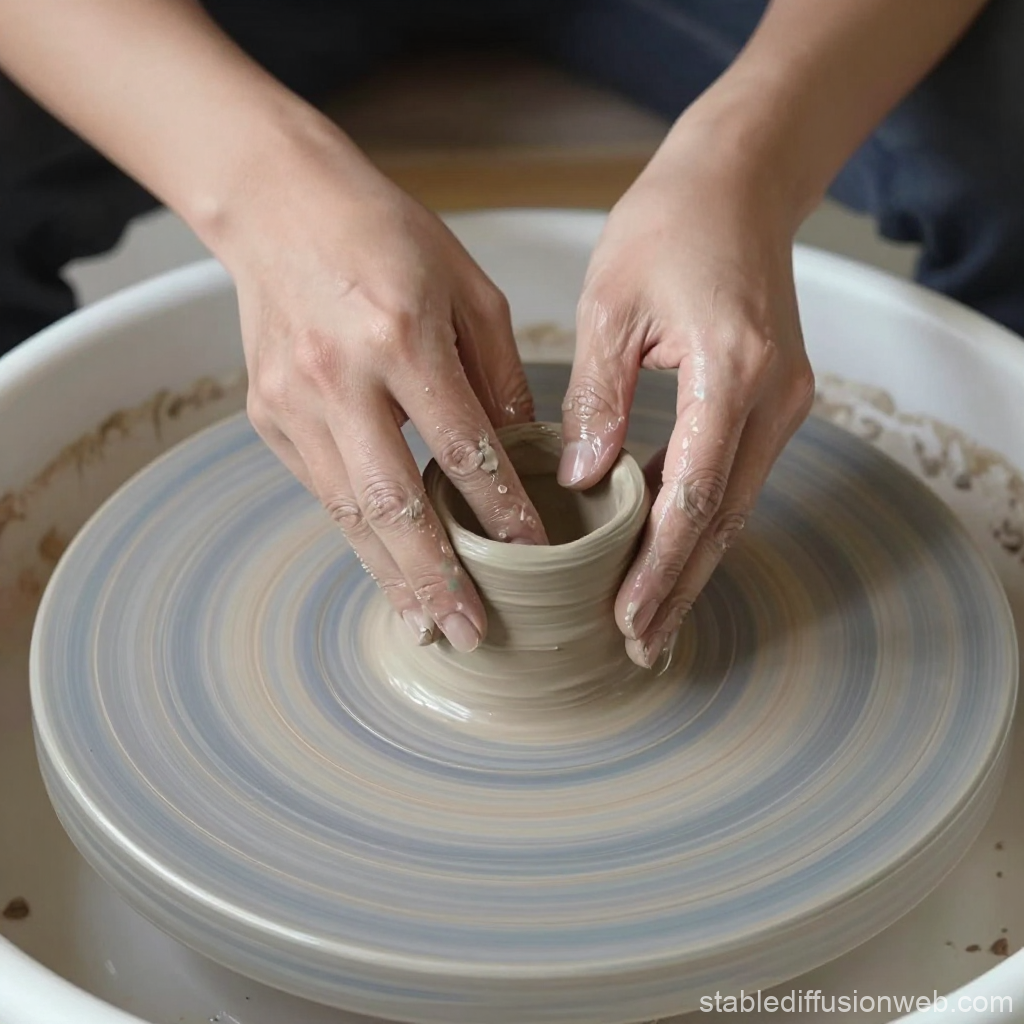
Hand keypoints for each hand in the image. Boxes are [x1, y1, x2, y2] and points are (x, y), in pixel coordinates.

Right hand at [224, 133, 547, 653]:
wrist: (279, 206)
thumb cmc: (386, 235)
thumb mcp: (467, 287)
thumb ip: (499, 373)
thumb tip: (526, 449)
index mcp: (401, 337)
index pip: (464, 448)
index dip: (502, 510)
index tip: (535, 555)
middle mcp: (340, 379)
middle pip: (395, 505)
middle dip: (439, 578)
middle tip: (473, 632)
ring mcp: (294, 403)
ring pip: (350, 514)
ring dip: (393, 576)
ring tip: (431, 625)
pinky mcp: (268, 417)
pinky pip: (322, 492)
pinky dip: (359, 538)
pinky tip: (387, 571)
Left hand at [558, 126, 814, 668]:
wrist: (738, 182)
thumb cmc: (668, 225)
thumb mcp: (611, 305)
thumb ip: (596, 399)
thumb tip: (578, 481)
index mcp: (731, 373)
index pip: (693, 497)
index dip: (658, 567)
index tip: (625, 617)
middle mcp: (773, 397)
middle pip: (724, 519)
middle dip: (680, 587)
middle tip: (642, 646)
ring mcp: (783, 400)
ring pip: (735, 505)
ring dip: (693, 564)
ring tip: (651, 619)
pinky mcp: (773, 398)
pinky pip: (736, 476)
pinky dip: (702, 521)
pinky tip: (668, 552)